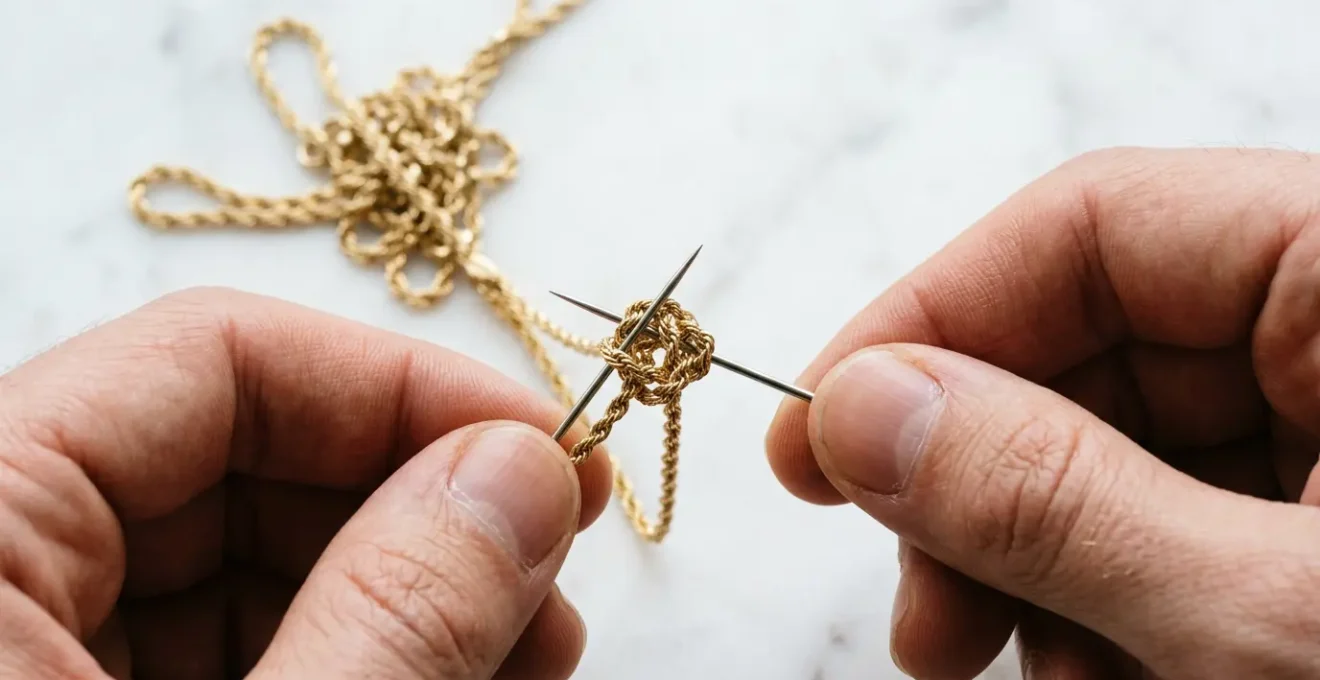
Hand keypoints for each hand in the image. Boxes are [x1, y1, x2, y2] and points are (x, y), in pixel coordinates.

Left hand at [0, 288, 612, 678]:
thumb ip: (389, 615)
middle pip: (234, 462)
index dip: (403, 388)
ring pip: (242, 568)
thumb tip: (524, 475)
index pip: (207, 358)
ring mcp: (23, 650)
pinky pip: (225, 653)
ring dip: (413, 590)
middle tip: (554, 562)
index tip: (545, 447)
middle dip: (425, 508)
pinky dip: (356, 657)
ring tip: (537, 646)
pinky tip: (458, 673)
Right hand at [767, 148, 1319, 678]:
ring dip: (1021, 564)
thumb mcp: (1265, 618)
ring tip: (979, 659)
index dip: (934, 315)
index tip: (820, 425)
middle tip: (913, 601)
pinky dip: (1101, 601)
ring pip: (1118, 453)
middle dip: (972, 485)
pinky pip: (1175, 528)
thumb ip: (1055, 501)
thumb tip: (859, 408)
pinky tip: (1082, 671)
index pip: (1099, 223)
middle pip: (1093, 351)